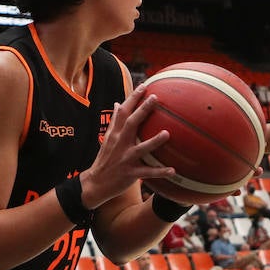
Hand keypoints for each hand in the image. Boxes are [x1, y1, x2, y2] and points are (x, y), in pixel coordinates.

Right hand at [78, 86, 175, 207]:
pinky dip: (159, 172)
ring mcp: (125, 159)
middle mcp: (120, 144)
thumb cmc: (105, 159)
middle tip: (155, 98)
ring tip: (167, 133)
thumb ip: (114, 121)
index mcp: (115, 134)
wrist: (95, 183)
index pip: (123, 112)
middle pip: (131, 124)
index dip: (133, 98)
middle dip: (142, 110)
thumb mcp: (108, 138)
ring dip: (154, 141)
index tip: (144, 86)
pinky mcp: (130, 173)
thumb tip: (117, 103)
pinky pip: (147, 173)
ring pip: (141, 148)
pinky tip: (173, 170)